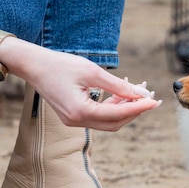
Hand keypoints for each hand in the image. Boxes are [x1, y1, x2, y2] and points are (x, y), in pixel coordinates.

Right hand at [0, 37, 160, 130]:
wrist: (33, 65)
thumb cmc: (60, 64)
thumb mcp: (92, 72)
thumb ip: (118, 86)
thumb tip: (142, 94)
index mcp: (80, 112)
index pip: (117, 114)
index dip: (138, 108)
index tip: (155, 101)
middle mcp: (77, 121)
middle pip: (115, 123)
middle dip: (135, 111)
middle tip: (152, 98)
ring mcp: (74, 121)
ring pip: (108, 120)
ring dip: (125, 108)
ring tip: (138, 90)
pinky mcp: (74, 116)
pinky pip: (99, 115)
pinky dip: (113, 106)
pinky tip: (122, 92)